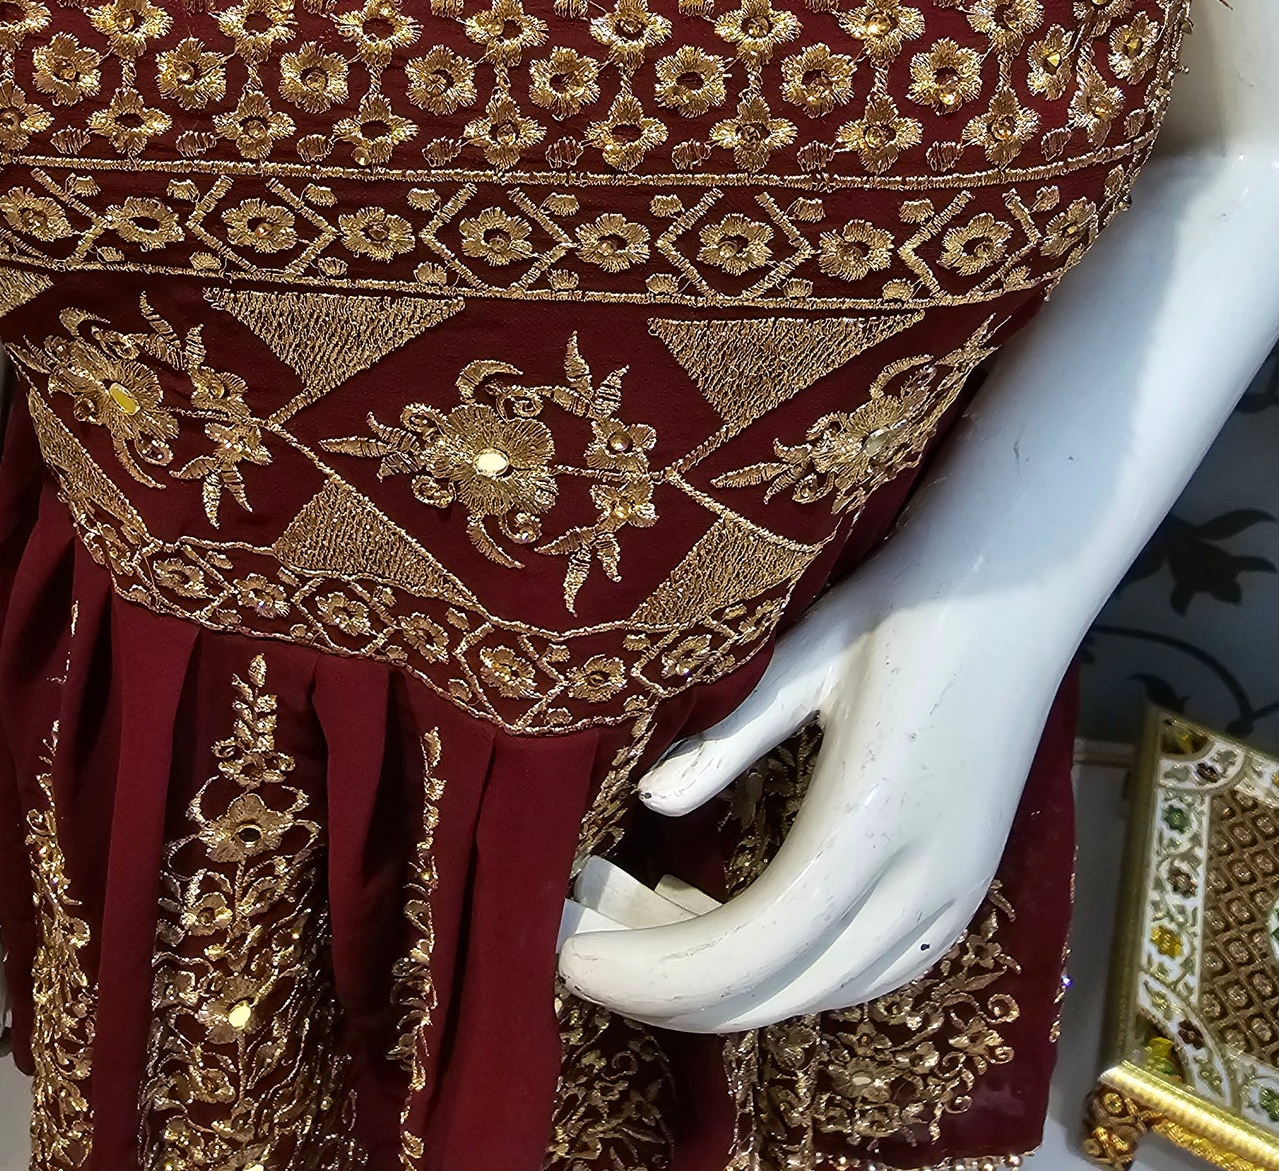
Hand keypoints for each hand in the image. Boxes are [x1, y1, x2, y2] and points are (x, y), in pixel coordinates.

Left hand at [558, 561, 1054, 1034]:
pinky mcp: (961, 889)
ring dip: (721, 980)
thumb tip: (648, 803)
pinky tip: (724, 920)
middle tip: (579, 940)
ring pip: (819, 993)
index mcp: (868, 826)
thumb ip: (727, 737)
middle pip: (774, 994)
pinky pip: (864, 971)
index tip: (567, 955)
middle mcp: (919, 886)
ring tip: (635, 913)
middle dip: (664, 987)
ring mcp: (950, 897)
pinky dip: (784, 968)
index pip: (742, 955)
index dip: (646, 975)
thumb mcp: (804, 655)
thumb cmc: (902, 607)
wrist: (1018, 591)